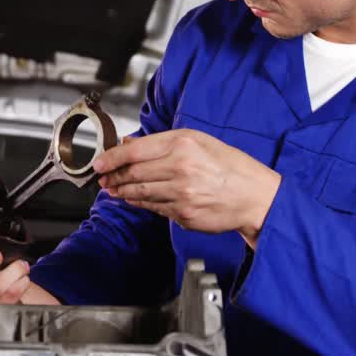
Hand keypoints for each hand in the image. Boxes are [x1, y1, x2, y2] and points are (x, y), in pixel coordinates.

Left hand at [94, 129, 281, 247]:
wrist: (255, 196)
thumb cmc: (229, 166)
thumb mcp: (199, 141)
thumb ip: (161, 142)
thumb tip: (129, 142)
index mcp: (183, 144)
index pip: (135, 151)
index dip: (111, 158)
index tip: (99, 163)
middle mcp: (180, 168)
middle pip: (133, 173)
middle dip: (113, 177)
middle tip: (104, 179)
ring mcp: (181, 194)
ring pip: (140, 192)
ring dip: (123, 191)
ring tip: (115, 189)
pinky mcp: (184, 214)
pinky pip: (154, 208)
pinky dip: (141, 203)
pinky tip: (135, 198)